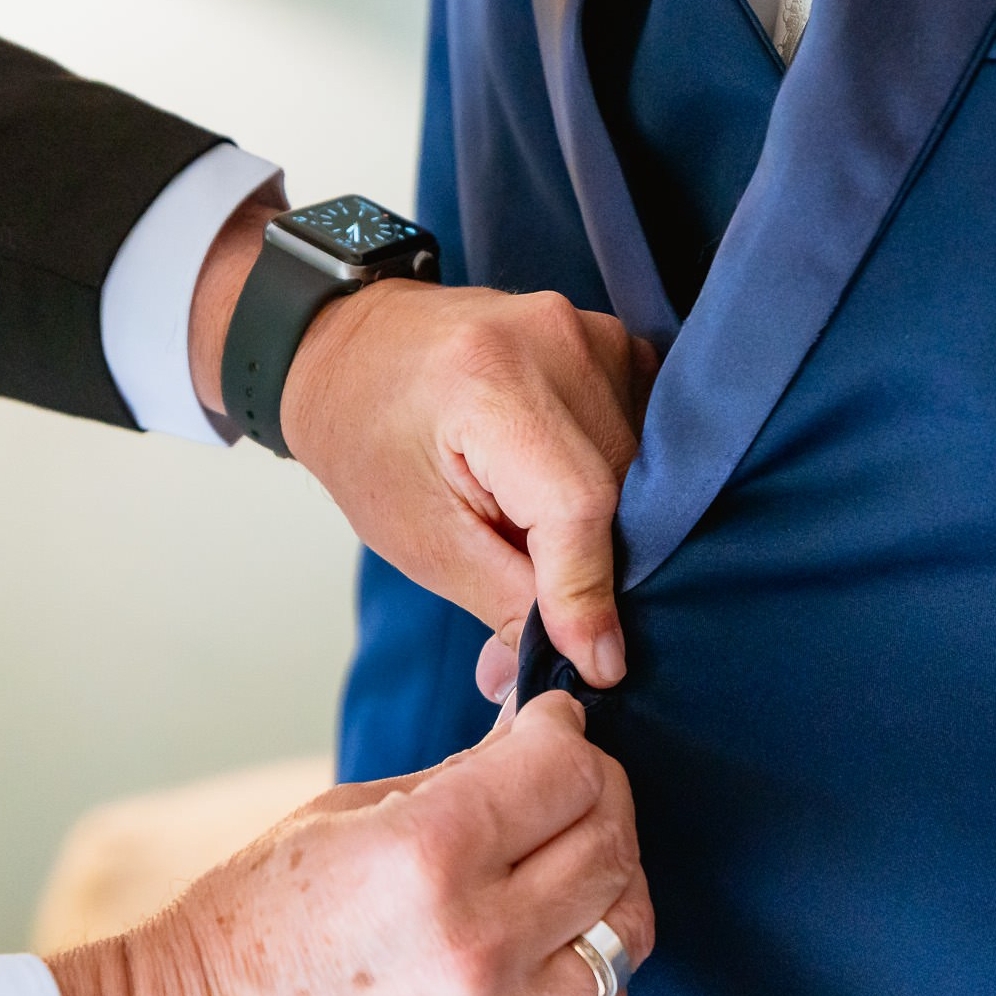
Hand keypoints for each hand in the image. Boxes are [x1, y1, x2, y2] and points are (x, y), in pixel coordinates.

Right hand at [47, 692, 651, 995]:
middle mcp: (478, 939)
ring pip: (627, 928)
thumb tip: (534, 746)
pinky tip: (551, 945)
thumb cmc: (241, 931)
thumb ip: (453, 784)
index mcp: (426, 852)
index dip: (564, 732)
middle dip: (598, 794)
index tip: (549, 728)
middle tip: (565, 787)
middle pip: (610, 840)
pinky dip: (594, 965)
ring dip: (608, 883)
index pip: (566, 767)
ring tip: (564, 868)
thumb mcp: (335, 819)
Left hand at [190, 203, 657, 690]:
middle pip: (619, 492)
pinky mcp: (613, 340)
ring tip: (536, 533)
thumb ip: (506, 601)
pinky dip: (617, 484)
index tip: (600, 663)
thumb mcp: (419, 537)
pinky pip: (644, 436)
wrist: (351, 348)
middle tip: (554, 615)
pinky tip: (558, 491)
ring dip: (610, 527)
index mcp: (488, 382)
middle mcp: (554, 341)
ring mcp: (590, 331)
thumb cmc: (368, 440)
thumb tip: (579, 662)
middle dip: (598, 568)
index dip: (589, 593)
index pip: (578, 506)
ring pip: (643, 471)